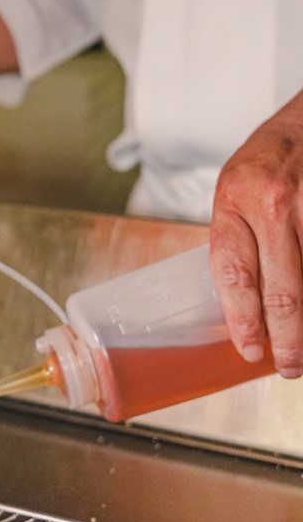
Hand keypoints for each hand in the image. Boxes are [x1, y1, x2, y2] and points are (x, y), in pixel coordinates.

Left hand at [210, 93, 302, 377]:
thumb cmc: (273, 155)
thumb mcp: (237, 185)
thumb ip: (238, 236)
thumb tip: (241, 301)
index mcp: (235, 197)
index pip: (234, 272)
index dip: (241, 319)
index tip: (249, 349)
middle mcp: (274, 202)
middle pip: (282, 291)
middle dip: (287, 339)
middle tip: (287, 366)